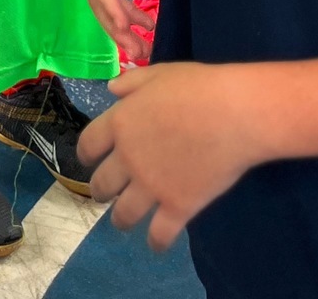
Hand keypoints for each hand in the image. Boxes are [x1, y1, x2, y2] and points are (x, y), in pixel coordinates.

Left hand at [78, 63, 267, 250]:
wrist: (233, 114)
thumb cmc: (197, 87)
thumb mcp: (158, 74)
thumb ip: (131, 84)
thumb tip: (111, 90)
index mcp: (120, 123)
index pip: (88, 145)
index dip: (84, 154)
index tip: (87, 160)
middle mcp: (129, 158)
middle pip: (102, 184)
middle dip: (101, 191)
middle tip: (106, 194)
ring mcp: (151, 186)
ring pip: (123, 215)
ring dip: (121, 220)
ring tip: (124, 221)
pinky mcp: (178, 207)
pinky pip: (159, 235)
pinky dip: (156, 242)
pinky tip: (157, 244)